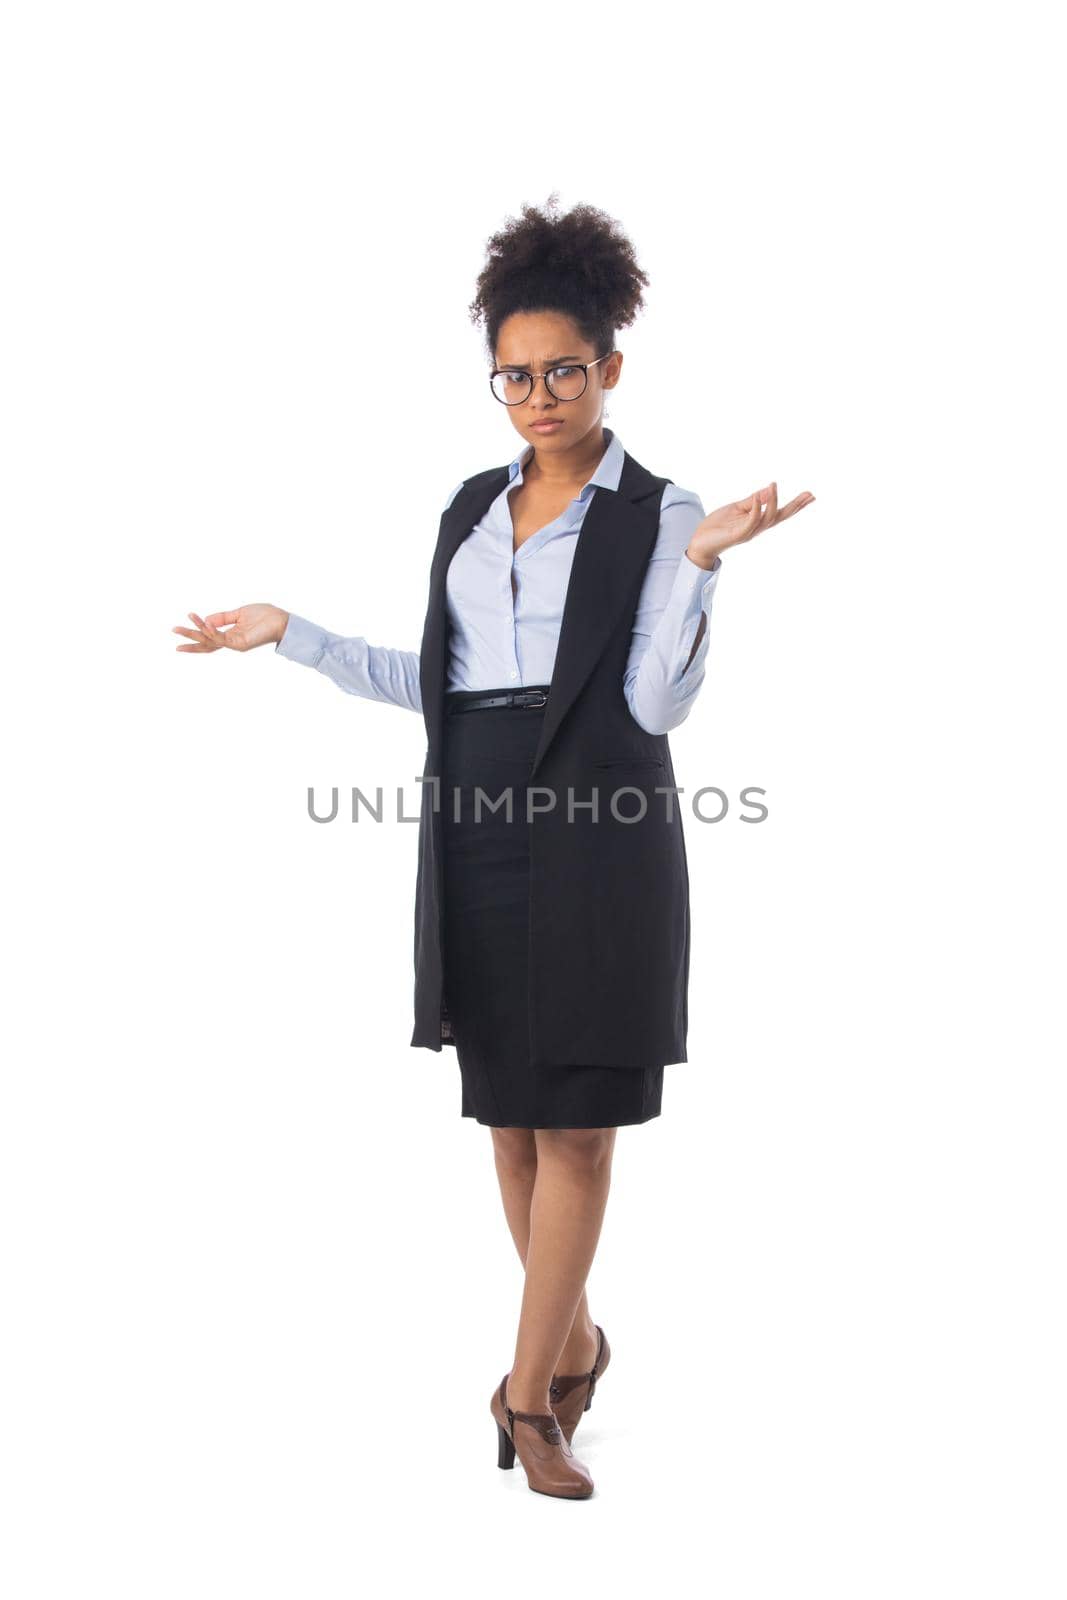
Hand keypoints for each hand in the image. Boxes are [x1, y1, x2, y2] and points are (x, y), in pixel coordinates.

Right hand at [172, 604, 289, 652]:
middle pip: (206, 643)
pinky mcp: (240, 643)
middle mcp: (231, 642)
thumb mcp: (239, 613)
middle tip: (173, 631)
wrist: (282, 620)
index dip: (195, 635)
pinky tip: (203, 623)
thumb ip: (222, 617)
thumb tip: (205, 619)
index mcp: (231, 635)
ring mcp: (235, 644)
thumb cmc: (265, 616)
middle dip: (189, 638)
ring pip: (210, 640)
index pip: (209, 638)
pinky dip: (211, 631)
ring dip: (195, 632)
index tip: (179, 630)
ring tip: (180, 627)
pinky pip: (221, 638)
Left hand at [685, 481, 815, 569]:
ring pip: (767, 518)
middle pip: (780, 517)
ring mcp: (748, 532)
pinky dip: (755, 510)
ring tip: (773, 485)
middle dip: (795, 507)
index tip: (810, 496)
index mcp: (757, 521)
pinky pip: (750, 523)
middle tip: (809, 495)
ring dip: (772, 502)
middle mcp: (756, 528)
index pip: (780, 513)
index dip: (795, 505)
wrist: (699, 542)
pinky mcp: (737, 535)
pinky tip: (757, 498)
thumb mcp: (737, 508)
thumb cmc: (717, 526)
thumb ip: (752, 501)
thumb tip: (768, 489)